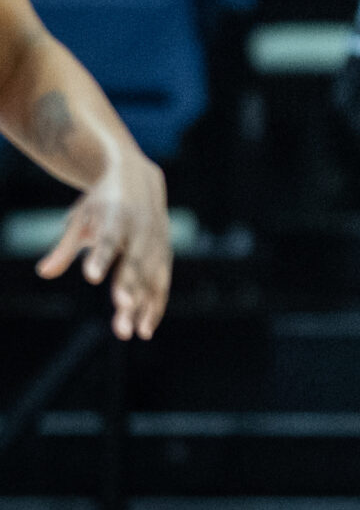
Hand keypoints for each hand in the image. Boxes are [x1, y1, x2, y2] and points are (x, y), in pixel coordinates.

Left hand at [37, 150, 168, 339]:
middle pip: (136, 261)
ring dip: (143, 304)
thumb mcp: (80, 218)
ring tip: (130, 332)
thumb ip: (65, 247)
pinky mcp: (165, 253)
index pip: (110, 238)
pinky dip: (155, 305)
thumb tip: (44, 273)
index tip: (92, 276)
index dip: (102, 256)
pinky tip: (145, 328)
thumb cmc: (102, 202)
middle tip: (121, 307)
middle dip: (130, 284)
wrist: (138, 177)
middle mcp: (143, 227)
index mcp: (119, 214)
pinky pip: (162, 282)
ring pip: (152, 276)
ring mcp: (158, 240)